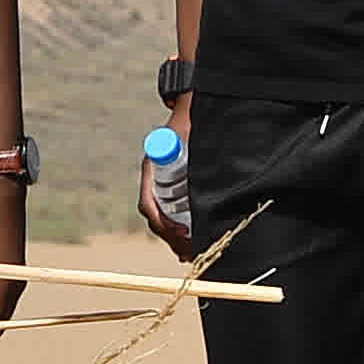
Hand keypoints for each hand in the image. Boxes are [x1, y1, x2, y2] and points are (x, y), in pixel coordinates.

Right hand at [138, 97, 190, 252]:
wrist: (193, 109)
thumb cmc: (194, 120)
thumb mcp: (195, 133)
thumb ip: (200, 148)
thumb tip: (215, 172)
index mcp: (153, 167)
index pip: (148, 204)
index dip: (162, 223)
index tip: (180, 233)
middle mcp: (154, 179)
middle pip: (155, 218)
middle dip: (171, 237)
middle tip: (190, 251)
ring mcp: (162, 185)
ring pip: (163, 220)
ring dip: (175, 239)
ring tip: (191, 253)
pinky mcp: (172, 190)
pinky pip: (170, 216)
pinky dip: (179, 233)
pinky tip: (191, 245)